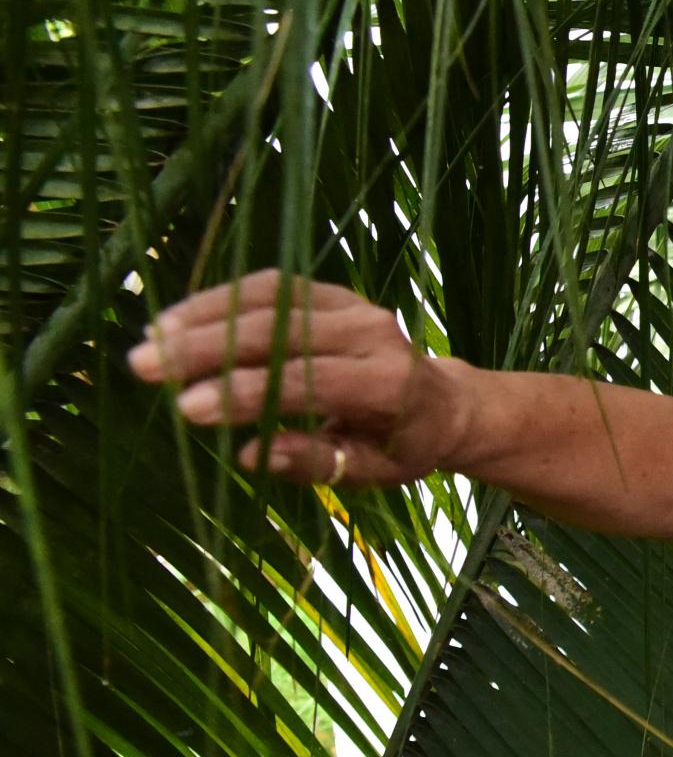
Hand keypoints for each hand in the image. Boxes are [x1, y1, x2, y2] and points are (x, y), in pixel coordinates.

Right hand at [126, 270, 463, 487]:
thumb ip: (316, 462)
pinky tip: (176, 320)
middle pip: (278, 332)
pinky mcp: (330, 292)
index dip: (244, 393)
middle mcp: (372, 333)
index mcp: (388, 382)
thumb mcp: (372, 471)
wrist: (443, 401)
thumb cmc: (403, 445)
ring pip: (268, 299)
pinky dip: (220, 300)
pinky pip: (269, 286)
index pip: (306, 381)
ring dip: (204, 316)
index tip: (186, 408)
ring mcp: (351, 305)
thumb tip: (253, 455)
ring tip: (151, 341)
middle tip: (145, 367)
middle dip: (207, 349)